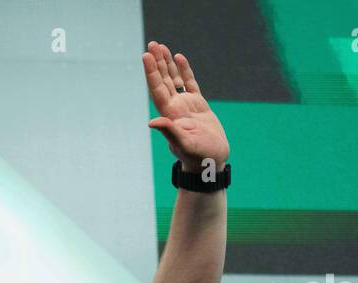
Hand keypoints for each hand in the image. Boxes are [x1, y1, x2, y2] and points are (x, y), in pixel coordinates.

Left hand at [141, 40, 229, 172]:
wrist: (210, 162)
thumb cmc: (198, 157)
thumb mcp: (184, 144)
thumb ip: (170, 132)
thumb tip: (151, 122)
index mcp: (170, 115)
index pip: (158, 89)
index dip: (152, 72)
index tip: (146, 56)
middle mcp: (175, 108)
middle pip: (163, 80)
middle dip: (157, 63)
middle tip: (152, 44)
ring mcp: (186, 106)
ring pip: (175, 79)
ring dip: (167, 64)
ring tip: (161, 47)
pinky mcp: (198, 106)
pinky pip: (190, 84)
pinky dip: (185, 71)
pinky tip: (179, 58)